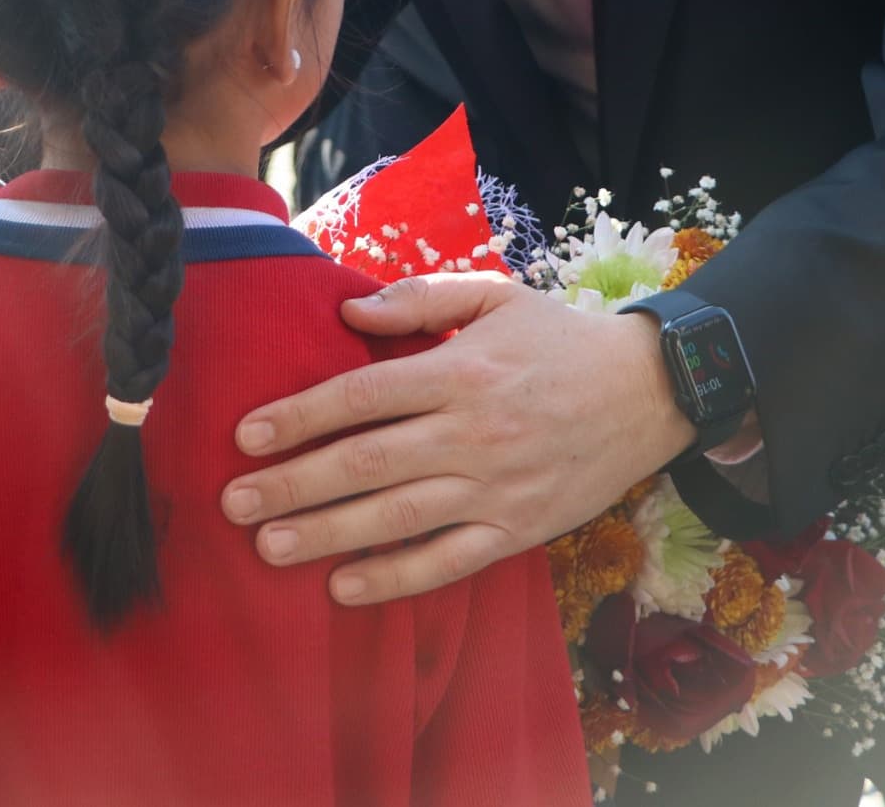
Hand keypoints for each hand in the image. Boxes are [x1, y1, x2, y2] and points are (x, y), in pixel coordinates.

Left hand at [219, 275, 689, 605]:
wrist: (650, 392)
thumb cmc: (559, 339)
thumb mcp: (495, 296)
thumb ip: (420, 299)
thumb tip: (349, 310)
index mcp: (461, 371)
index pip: (362, 396)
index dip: (300, 416)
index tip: (248, 435)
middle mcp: (474, 432)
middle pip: (367, 463)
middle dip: (293, 484)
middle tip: (234, 502)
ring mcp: (497, 486)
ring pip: (398, 517)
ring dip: (328, 534)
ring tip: (269, 546)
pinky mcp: (519, 529)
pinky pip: (449, 561)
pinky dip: (396, 577)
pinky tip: (345, 587)